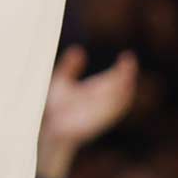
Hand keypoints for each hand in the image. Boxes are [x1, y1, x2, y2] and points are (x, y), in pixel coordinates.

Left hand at [36, 46, 138, 177]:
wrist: (48, 127)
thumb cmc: (55, 108)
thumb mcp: (62, 82)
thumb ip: (70, 67)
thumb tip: (78, 50)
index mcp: (95, 90)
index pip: (114, 79)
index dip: (123, 69)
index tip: (128, 56)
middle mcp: (100, 101)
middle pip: (120, 87)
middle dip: (126, 75)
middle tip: (129, 61)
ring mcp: (100, 112)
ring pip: (119, 100)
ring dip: (125, 87)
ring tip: (127, 73)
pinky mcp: (97, 121)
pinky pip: (111, 112)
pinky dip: (118, 103)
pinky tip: (122, 92)